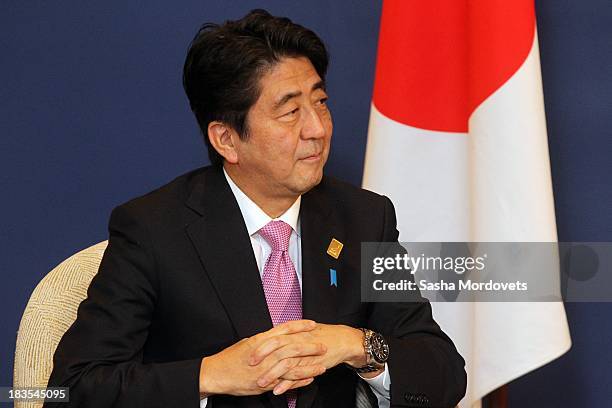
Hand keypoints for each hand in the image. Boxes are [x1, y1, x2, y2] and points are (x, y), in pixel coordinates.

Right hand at [199, 320, 327, 396]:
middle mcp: (265, 353)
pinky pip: (286, 382)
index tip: (313, 324)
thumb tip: (274, 336)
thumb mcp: (247, 343)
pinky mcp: (265, 383)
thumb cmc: (230, 358)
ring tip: (322, 365)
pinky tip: (310, 379)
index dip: (300, 326)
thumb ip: (263, 340)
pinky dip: (299, 381)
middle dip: (310, 346)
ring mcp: (266, 369)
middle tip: (323, 345)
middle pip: (293, 347)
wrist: (217, 374)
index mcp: (261, 340)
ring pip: (292, 366)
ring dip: (309, 366)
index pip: (285, 330)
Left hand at [251, 323, 372, 393]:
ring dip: (272, 374)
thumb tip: (267, 340)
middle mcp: (298, 340)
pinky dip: (287, 384)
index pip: (273, 335)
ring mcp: (306, 353)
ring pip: (286, 362)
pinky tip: (278, 390)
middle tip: (250, 365)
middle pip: (277, 346)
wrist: (342, 340)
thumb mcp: (301, 332)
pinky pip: (298, 375)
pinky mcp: (313, 364)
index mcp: (293, 332)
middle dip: (262, 356)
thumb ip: (285, 336)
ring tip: (260, 383)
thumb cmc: (320, 336)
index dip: (260, 344)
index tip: (247, 352)